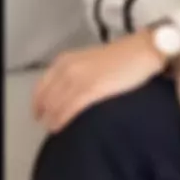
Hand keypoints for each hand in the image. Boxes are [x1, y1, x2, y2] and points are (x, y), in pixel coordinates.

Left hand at [32, 32, 165, 133]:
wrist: (142, 51)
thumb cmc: (121, 56)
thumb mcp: (90, 60)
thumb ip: (76, 72)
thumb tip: (66, 92)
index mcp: (66, 60)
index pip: (42, 85)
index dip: (37, 102)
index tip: (38, 113)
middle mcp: (68, 68)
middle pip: (46, 97)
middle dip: (43, 112)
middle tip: (45, 124)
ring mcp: (78, 79)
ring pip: (55, 105)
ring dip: (51, 119)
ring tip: (53, 128)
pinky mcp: (91, 89)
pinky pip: (68, 109)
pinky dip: (61, 120)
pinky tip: (59, 127)